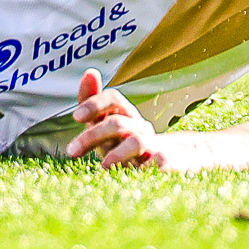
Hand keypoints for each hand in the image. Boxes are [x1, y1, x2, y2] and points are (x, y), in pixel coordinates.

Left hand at [67, 69, 192, 170]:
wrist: (176, 162)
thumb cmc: (129, 145)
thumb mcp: (107, 128)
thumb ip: (94, 106)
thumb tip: (90, 71)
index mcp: (127, 116)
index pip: (113, 98)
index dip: (95, 104)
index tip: (76, 117)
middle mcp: (140, 127)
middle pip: (117, 123)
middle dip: (93, 136)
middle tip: (72, 151)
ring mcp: (155, 145)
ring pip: (135, 142)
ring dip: (116, 154)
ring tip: (103, 166)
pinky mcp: (168, 164)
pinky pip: (158, 163)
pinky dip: (144, 168)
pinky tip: (130, 176)